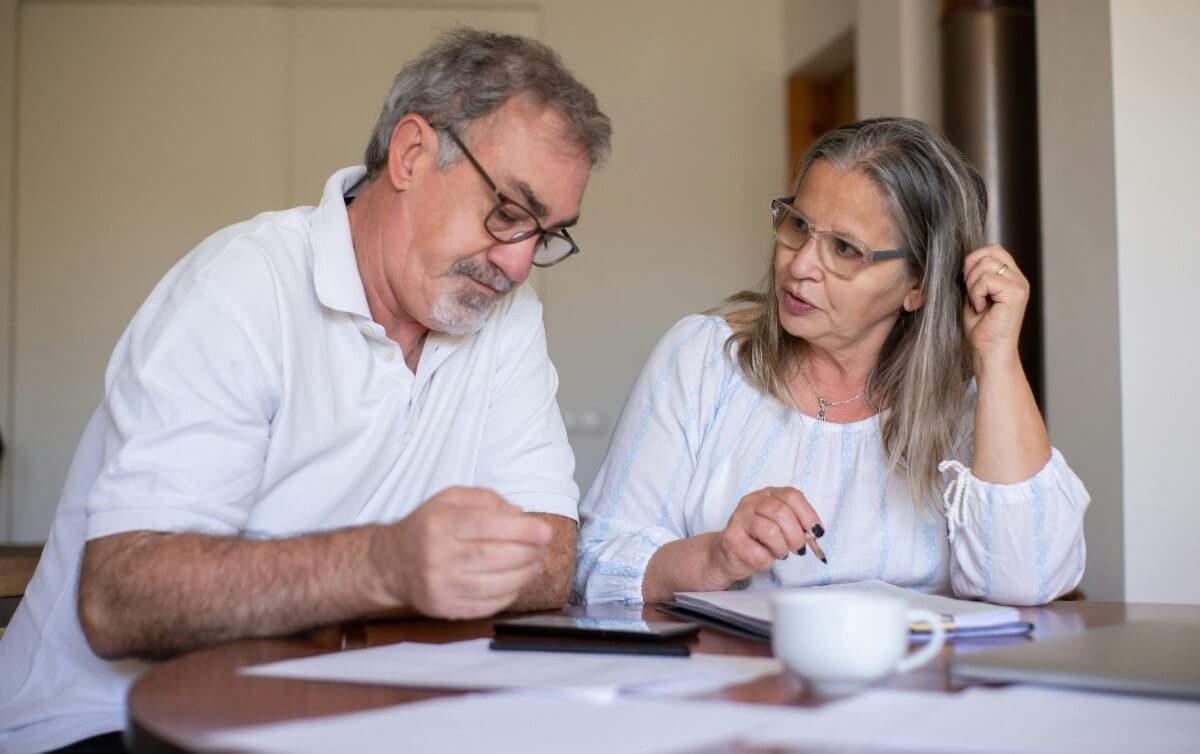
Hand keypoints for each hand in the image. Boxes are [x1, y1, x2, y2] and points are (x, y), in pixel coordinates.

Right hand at [373, 487, 551, 619]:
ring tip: (535, 563)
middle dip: (527, 552)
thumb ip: (485, 499)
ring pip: (494, 585)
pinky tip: (517, 582)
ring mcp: (440, 586)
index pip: (485, 525)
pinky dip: (509, 594)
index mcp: (439, 523)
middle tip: (542, 547)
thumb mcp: (449, 499)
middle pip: (494, 557)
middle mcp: (437, 556)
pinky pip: (487, 605)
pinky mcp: (444, 608)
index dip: (520, 530)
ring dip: (524, 575)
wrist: (391, 563)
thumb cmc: (428, 527)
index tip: (545, 531)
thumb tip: (519, 515)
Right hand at [704, 487, 822, 588]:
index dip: (808, 514)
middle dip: (796, 535)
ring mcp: (738, 519)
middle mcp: (751, 502)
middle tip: (798, 549)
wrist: (726, 554)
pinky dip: (767, 561)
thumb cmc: (758, 539)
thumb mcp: (778, 525)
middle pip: (781, 512)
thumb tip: (814, 533)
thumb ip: (795, 523)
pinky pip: (759, 553)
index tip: (816, 532)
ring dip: (782, 548)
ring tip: (780, 553)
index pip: (791, 495)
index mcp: (766, 495)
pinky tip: (764, 559)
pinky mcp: (731, 539)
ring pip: (771, 531)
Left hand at [962, 244, 1029, 364]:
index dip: (974, 260)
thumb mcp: (975, 295)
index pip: (994, 249)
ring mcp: (1020, 285)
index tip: (968, 282)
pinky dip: (976, 294)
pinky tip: (981, 308)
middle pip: (990, 252)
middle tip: (972, 295)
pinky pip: (986, 280)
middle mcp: (1019, 279)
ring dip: (973, 285)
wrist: (988, 351)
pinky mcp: (1016, 293)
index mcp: (1011, 277)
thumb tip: (967, 259)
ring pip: (986, 265)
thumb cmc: (981, 328)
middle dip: (971, 271)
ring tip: (978, 303)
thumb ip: (976, 275)